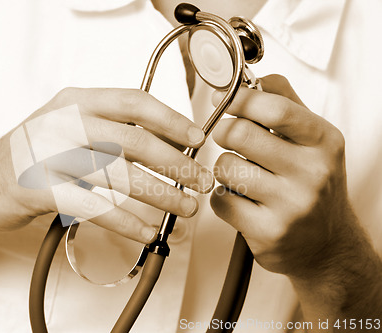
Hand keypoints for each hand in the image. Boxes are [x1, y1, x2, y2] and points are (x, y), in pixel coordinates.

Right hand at [0, 88, 213, 242]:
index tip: (197, 139)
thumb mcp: (67, 127)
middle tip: (200, 182)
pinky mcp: (40, 189)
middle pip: (136, 141)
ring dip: (160, 195)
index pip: (135, 103)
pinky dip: (126, 222)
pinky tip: (145, 232)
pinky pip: (94, 207)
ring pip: (120, 175)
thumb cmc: (30, 155)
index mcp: (77, 102)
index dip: (172, 120)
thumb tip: (165, 143)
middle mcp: (65, 123)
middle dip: (176, 164)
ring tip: (183, 209)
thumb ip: (109, 130)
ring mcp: (50, 155)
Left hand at [210, 75, 355, 276]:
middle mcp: (312, 172)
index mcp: (323, 141)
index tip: (222, 97)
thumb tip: (251, 79)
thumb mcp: (312, 140)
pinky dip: (223, 197)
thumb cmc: (312, 184)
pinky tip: (242, 201)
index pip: (275, 109)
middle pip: (240, 134)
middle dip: (223, 132)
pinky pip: (220, 200)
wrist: (328, 245)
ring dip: (224, 169)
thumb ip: (285, 104)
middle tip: (228, 138)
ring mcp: (291, 205)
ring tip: (242, 176)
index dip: (240, 98)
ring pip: (225, 167)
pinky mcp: (268, 232)